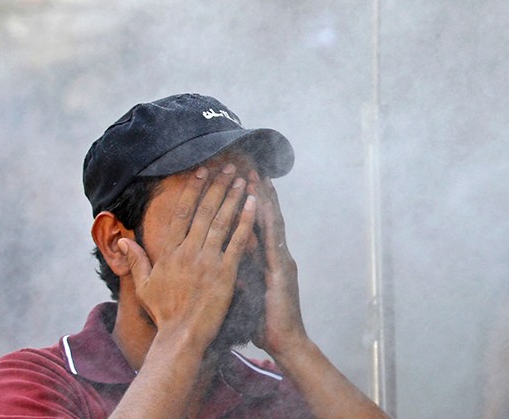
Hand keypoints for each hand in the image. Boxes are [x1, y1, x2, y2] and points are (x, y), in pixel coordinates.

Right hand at [119, 164, 258, 347]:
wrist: (182, 335)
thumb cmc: (164, 313)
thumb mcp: (144, 285)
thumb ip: (136, 260)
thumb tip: (124, 240)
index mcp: (170, 252)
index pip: (182, 213)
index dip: (193, 190)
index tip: (202, 172)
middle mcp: (188, 252)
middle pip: (204, 211)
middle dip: (218, 186)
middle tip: (229, 166)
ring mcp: (207, 261)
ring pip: (221, 221)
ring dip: (233, 197)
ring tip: (243, 179)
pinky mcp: (225, 273)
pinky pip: (237, 241)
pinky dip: (246, 221)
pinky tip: (254, 204)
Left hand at [246, 169, 308, 354]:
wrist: (286, 342)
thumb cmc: (264, 322)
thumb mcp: (247, 292)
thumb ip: (239, 273)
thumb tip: (223, 260)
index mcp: (268, 260)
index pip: (257, 226)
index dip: (248, 204)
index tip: (238, 182)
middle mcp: (277, 255)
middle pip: (266, 218)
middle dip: (258, 193)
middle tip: (248, 167)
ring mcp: (282, 261)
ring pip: (272, 223)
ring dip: (264, 199)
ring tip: (257, 176)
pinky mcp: (282, 271)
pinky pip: (273, 241)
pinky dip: (268, 221)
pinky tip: (263, 205)